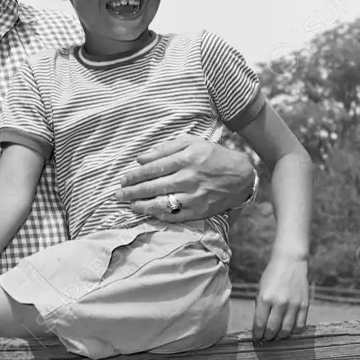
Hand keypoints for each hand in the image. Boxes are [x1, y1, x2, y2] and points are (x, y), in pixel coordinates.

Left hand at [115, 136, 254, 221]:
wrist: (242, 176)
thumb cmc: (213, 156)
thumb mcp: (192, 143)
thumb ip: (166, 148)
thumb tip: (141, 158)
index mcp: (186, 159)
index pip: (153, 168)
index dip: (135, 176)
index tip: (123, 180)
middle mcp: (189, 178)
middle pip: (153, 187)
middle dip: (132, 192)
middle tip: (118, 195)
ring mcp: (194, 196)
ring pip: (162, 203)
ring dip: (142, 206)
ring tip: (130, 206)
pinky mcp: (200, 211)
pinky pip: (176, 216)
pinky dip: (160, 216)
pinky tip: (149, 213)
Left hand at [253, 256, 309, 340]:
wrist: (290, 263)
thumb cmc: (271, 276)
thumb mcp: (260, 290)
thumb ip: (260, 307)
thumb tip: (259, 326)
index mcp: (265, 299)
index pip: (259, 324)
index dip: (257, 334)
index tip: (256, 338)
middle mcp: (279, 303)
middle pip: (273, 329)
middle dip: (267, 337)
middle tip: (265, 339)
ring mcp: (294, 305)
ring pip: (286, 330)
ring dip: (280, 336)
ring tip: (276, 337)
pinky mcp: (304, 305)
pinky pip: (300, 325)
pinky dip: (293, 331)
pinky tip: (288, 331)